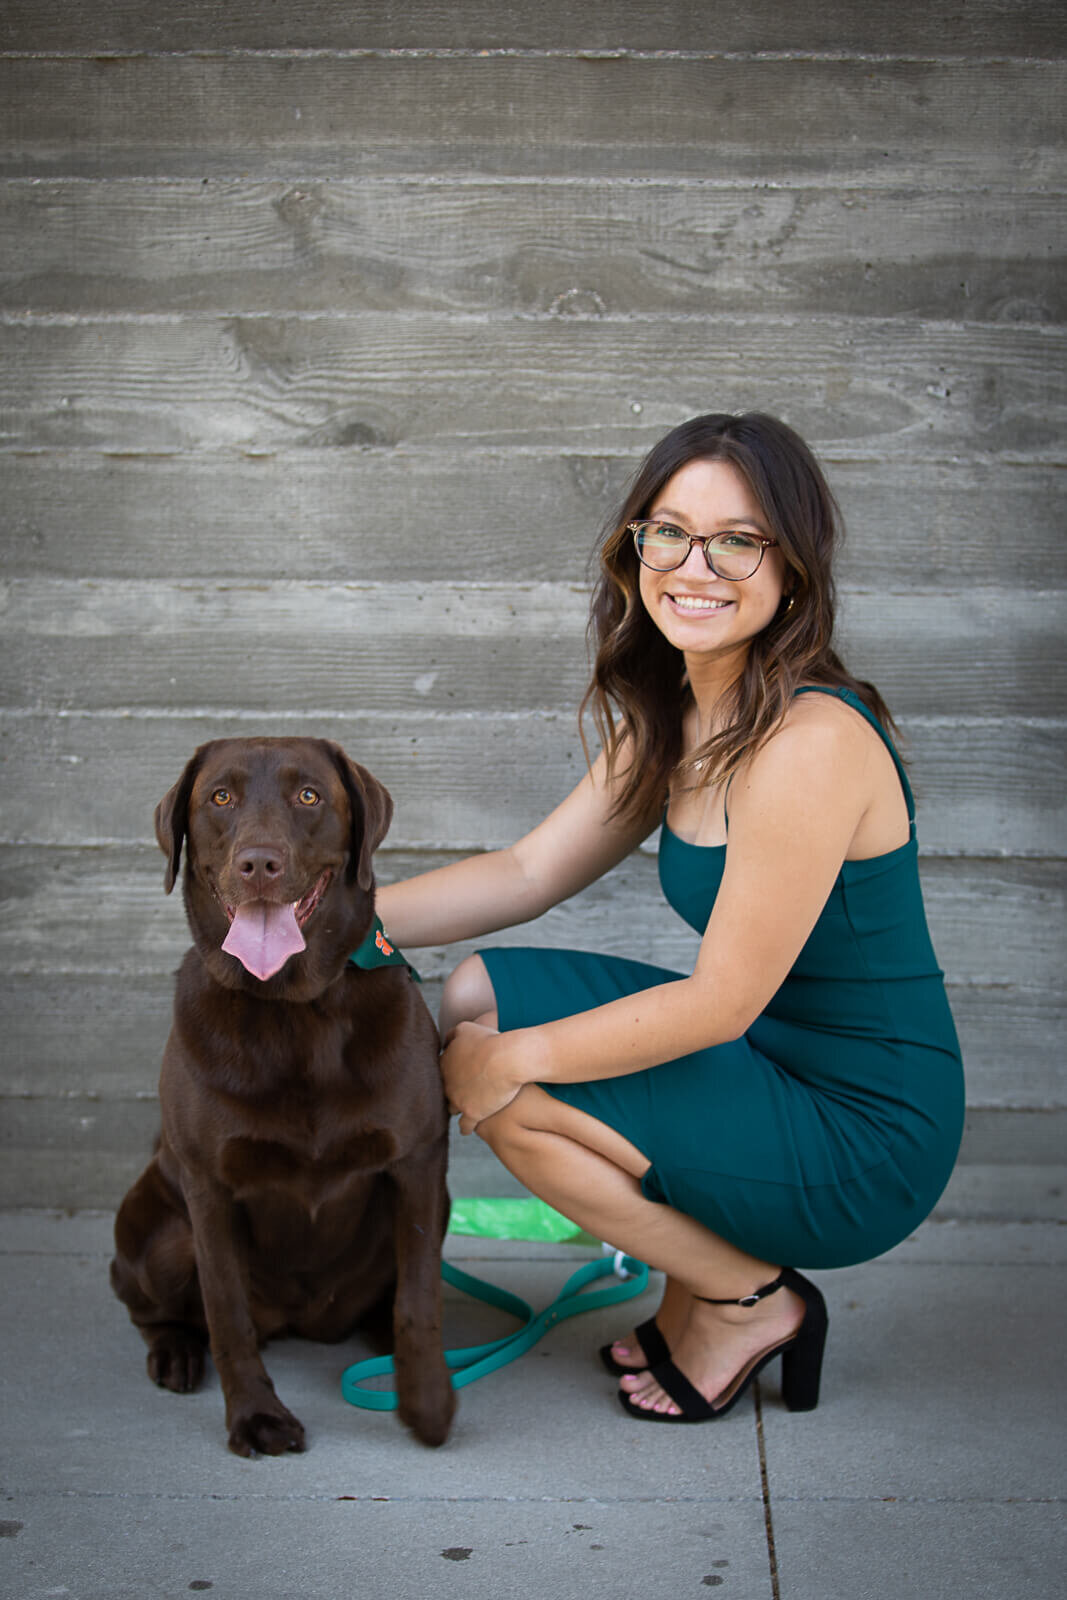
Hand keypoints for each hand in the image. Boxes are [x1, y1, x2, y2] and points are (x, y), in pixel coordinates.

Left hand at [440, 1021, 523, 1135]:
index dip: (451, 1074)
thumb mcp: (467, 1028)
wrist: (507, 1059)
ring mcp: (458, 1100)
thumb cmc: (490, 1040)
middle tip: (464, 1090)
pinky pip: (464, 1126)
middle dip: (453, 1091)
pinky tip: (468, 1128)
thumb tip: (445, 1041)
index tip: (460, 1075)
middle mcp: (447, 1083)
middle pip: (446, 1090)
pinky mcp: (472, 1113)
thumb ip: (452, 1034)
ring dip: (458, 1107)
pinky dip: (466, 1127)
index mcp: (445, 1063)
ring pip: (452, 1108)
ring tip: (466, 1108)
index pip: (442, 1072)